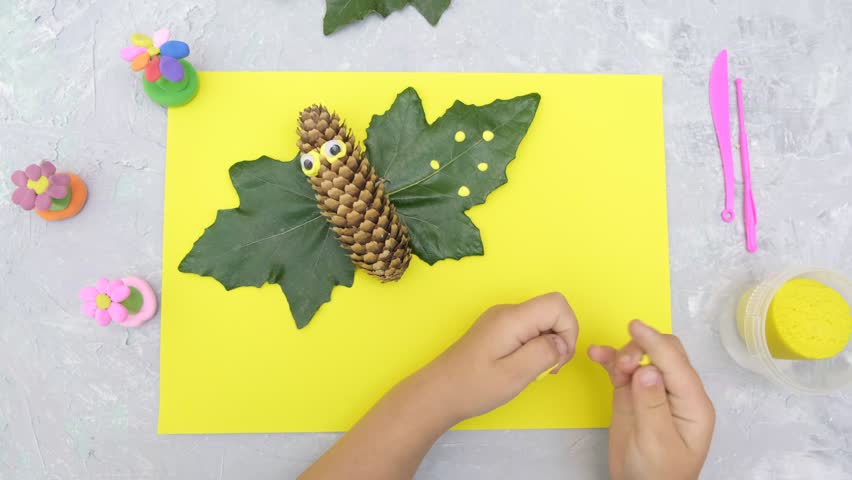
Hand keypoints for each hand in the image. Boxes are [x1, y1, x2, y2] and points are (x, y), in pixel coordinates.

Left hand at [424, 292, 578, 421]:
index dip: (568, 330)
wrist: (439, 392)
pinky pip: (527, 330)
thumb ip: (544, 354)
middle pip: (551, 312)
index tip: (558, 358)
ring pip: (541, 322)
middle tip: (547, 369)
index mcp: (512, 318)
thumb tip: (562, 342)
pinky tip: (522, 367)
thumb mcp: (514, 375)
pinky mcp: (497, 330)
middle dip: (559, 340)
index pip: (557, 304)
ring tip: (532, 372)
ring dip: (547, 346)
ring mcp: (500, 319)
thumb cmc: (474, 387)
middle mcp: (507, 312)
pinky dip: (534, 347)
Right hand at [588, 320, 714, 479]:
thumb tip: (648, 369)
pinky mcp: (632, 395)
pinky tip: (597, 353)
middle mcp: (676, 392)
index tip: (635, 326)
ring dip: (624, 354)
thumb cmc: (657, 475)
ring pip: (641, 357)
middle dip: (641, 348)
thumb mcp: (657, 443)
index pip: (676, 363)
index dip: (655, 342)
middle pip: (663, 352)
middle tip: (622, 365)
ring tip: (612, 366)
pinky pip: (622, 370)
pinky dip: (610, 360)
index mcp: (693, 404)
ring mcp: (653, 391)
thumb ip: (652, 405)